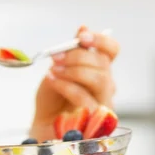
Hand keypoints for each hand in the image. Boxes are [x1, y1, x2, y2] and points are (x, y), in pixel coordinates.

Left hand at [31, 26, 119, 140]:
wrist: (43, 126)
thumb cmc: (52, 98)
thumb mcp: (57, 69)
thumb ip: (70, 51)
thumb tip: (83, 28)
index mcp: (99, 69)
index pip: (111, 50)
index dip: (100, 40)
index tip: (81, 36)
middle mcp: (106, 86)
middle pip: (104, 64)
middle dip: (78, 56)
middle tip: (55, 57)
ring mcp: (104, 104)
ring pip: (100, 80)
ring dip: (73, 71)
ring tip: (53, 70)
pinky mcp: (96, 121)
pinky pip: (86, 99)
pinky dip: (67, 86)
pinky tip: (52, 81)